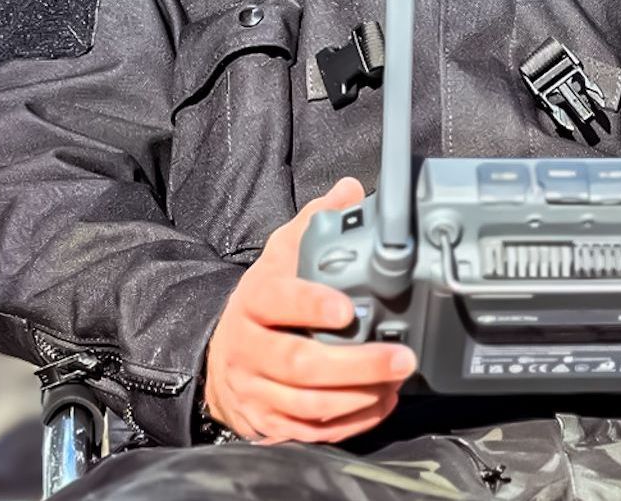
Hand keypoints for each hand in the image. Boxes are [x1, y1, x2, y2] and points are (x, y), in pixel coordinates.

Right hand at [203, 178, 416, 442]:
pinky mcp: (265, 421)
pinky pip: (307, 430)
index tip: (349, 309)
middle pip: (298, 363)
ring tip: (396, 382)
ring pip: (305, 403)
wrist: (221, 356)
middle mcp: (249, 348)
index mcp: (255, 300)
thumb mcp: (282, 254)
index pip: (279, 301)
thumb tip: (350, 190)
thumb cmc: (265, 302)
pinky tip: (379, 405)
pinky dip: (348, 423)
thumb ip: (316, 222)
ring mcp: (255, 389)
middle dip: (355, 365)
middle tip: (400, 358)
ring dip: (357, 397)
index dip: (312, 306)